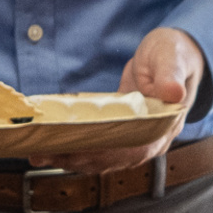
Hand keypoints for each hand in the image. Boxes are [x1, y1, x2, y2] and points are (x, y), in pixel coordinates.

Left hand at [34, 27, 205, 173]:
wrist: (172, 56)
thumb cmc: (173, 53)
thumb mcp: (172, 56)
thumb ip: (171, 74)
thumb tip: (173, 93)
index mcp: (164, 126)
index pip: (131, 149)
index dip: (101, 153)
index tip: (73, 150)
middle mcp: (150, 141)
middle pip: (109, 159)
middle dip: (74, 159)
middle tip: (41, 154)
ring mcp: (134, 141)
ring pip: (100, 159)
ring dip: (69, 158)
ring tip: (38, 154)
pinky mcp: (120, 135)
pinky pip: (96, 149)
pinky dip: (74, 149)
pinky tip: (51, 147)